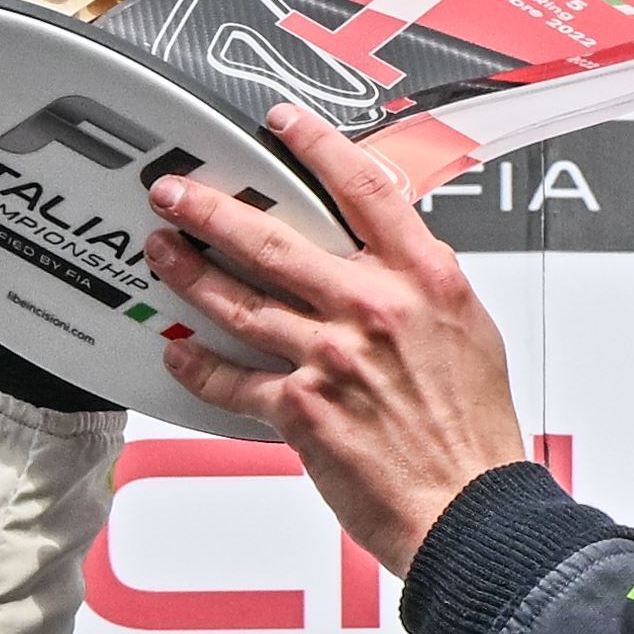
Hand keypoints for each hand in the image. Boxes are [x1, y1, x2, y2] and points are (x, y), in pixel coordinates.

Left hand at [140, 105, 528, 572]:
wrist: (469, 508)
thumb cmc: (473, 433)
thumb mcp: (470, 332)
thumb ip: (422, 289)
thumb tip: (390, 263)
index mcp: (424, 280)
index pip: (363, 188)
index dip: (316, 146)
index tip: (283, 125)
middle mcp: (375, 308)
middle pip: (275, 238)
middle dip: (213, 208)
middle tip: (176, 192)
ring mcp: (333, 356)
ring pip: (241, 300)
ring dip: (189, 272)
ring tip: (161, 252)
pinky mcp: (302, 408)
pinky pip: (233, 379)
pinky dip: (199, 366)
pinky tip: (178, 351)